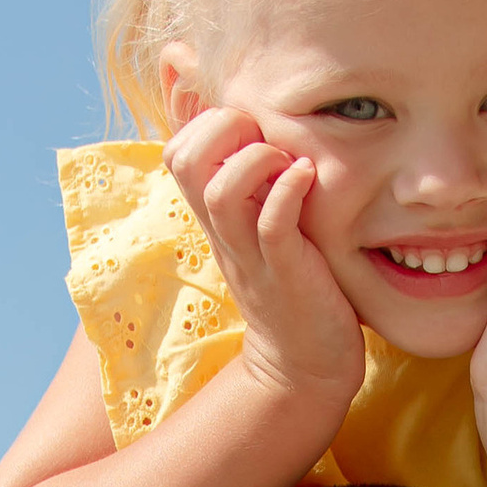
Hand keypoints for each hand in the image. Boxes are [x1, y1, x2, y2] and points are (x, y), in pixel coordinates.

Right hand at [165, 108, 366, 420]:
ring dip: (256, 160)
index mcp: (216, 217)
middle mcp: (225, 231)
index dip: (209, 123)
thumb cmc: (293, 286)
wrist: (304, 363)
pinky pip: (272, 225)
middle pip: (183, 160)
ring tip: (289, 161)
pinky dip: (289, 191)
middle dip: (223, 128)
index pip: (177, 150)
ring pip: (221, 192)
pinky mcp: (286, 273)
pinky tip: (309, 177)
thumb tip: (261, 133)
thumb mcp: (261, 228)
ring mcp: (252, 254)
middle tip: (265, 138)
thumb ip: (255, 187)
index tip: (253, 132)